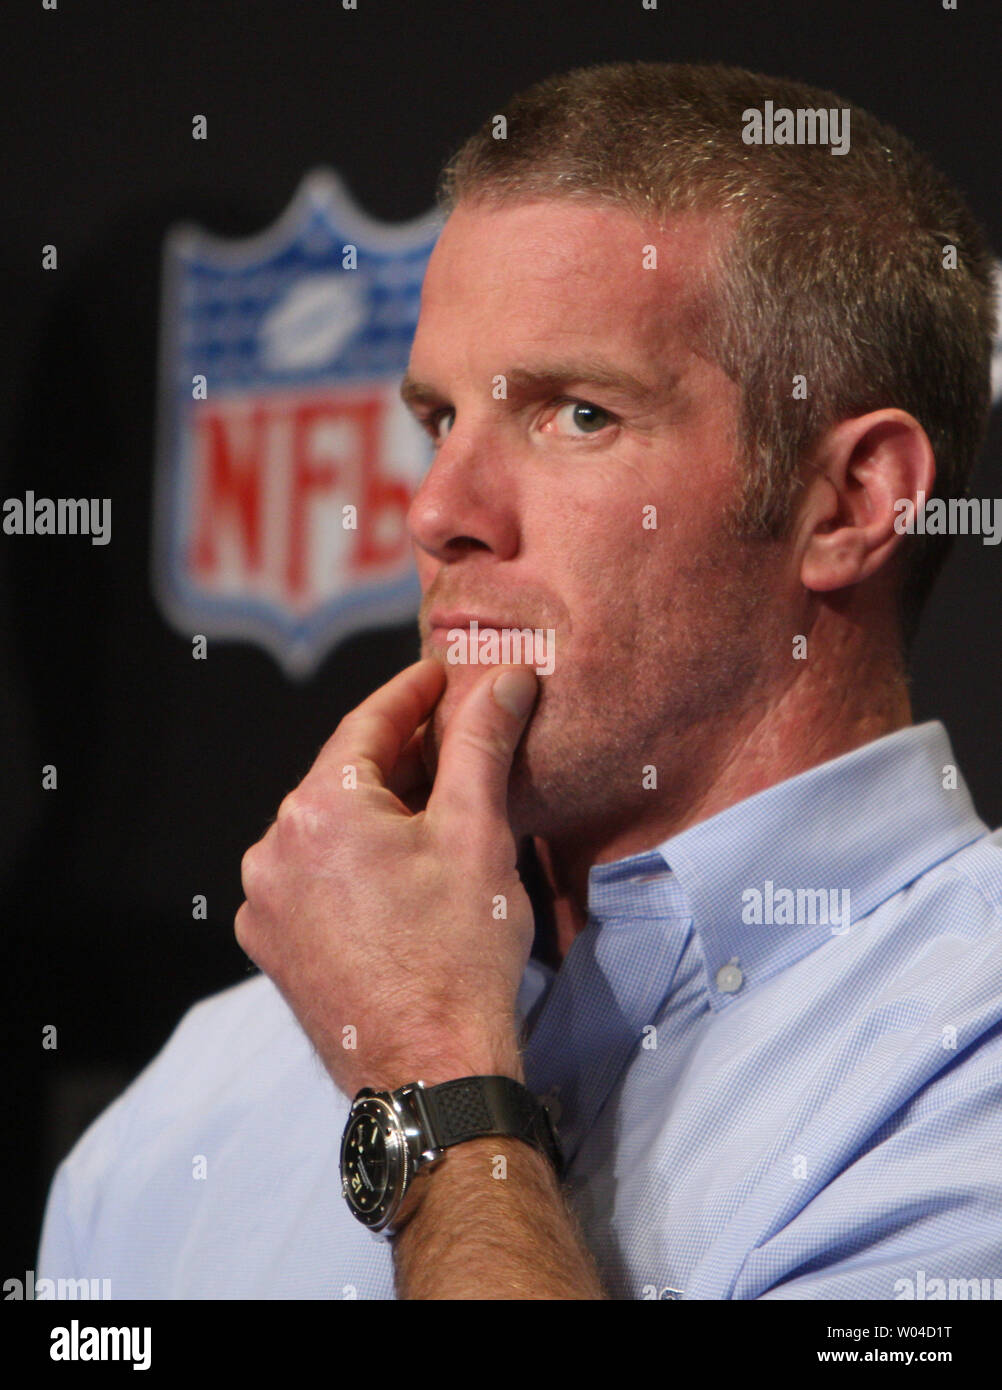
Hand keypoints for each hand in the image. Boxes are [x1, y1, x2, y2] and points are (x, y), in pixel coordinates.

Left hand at [235, 657, 539, 1095]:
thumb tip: (506, 678)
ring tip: (432, 803)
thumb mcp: (478, 833)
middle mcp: (272, 848)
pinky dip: (351, 858)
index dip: (411, 692)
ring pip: (326, 827)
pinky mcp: (270, 944)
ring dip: (375, 808)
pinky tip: (396, 867)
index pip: (368, 724)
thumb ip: (482, 743)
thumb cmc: (461, 953)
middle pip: (344, 776)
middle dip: (399, 753)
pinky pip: (311, 875)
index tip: (442, 672)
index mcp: (318, 810)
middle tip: (452, 734)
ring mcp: (264, 901)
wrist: (431, 1073)